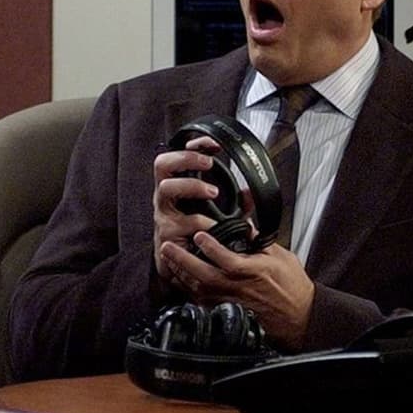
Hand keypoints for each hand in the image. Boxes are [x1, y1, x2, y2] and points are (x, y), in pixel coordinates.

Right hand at [152, 136, 223, 279]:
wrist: (179, 268)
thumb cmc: (197, 236)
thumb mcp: (219, 216)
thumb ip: (236, 205)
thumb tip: (250, 193)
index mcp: (177, 187)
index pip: (177, 155)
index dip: (193, 146)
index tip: (213, 145)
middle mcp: (166, 196)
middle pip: (162, 164)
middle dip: (186, 159)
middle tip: (208, 163)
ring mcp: (163, 213)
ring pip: (166, 187)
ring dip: (192, 186)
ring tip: (212, 192)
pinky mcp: (166, 232)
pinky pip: (182, 222)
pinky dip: (202, 223)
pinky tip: (214, 227)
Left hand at [158, 232, 314, 351]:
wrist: (299, 316)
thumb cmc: (291, 288)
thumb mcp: (281, 256)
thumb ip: (259, 240)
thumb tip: (245, 224)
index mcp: (252, 272)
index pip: (227, 258)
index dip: (211, 246)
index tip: (199, 233)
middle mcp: (237, 288)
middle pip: (204, 274)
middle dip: (183, 260)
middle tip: (167, 246)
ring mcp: (229, 302)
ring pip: (198, 288)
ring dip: (180, 272)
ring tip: (168, 258)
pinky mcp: (225, 312)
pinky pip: (200, 300)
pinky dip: (187, 289)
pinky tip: (179, 278)